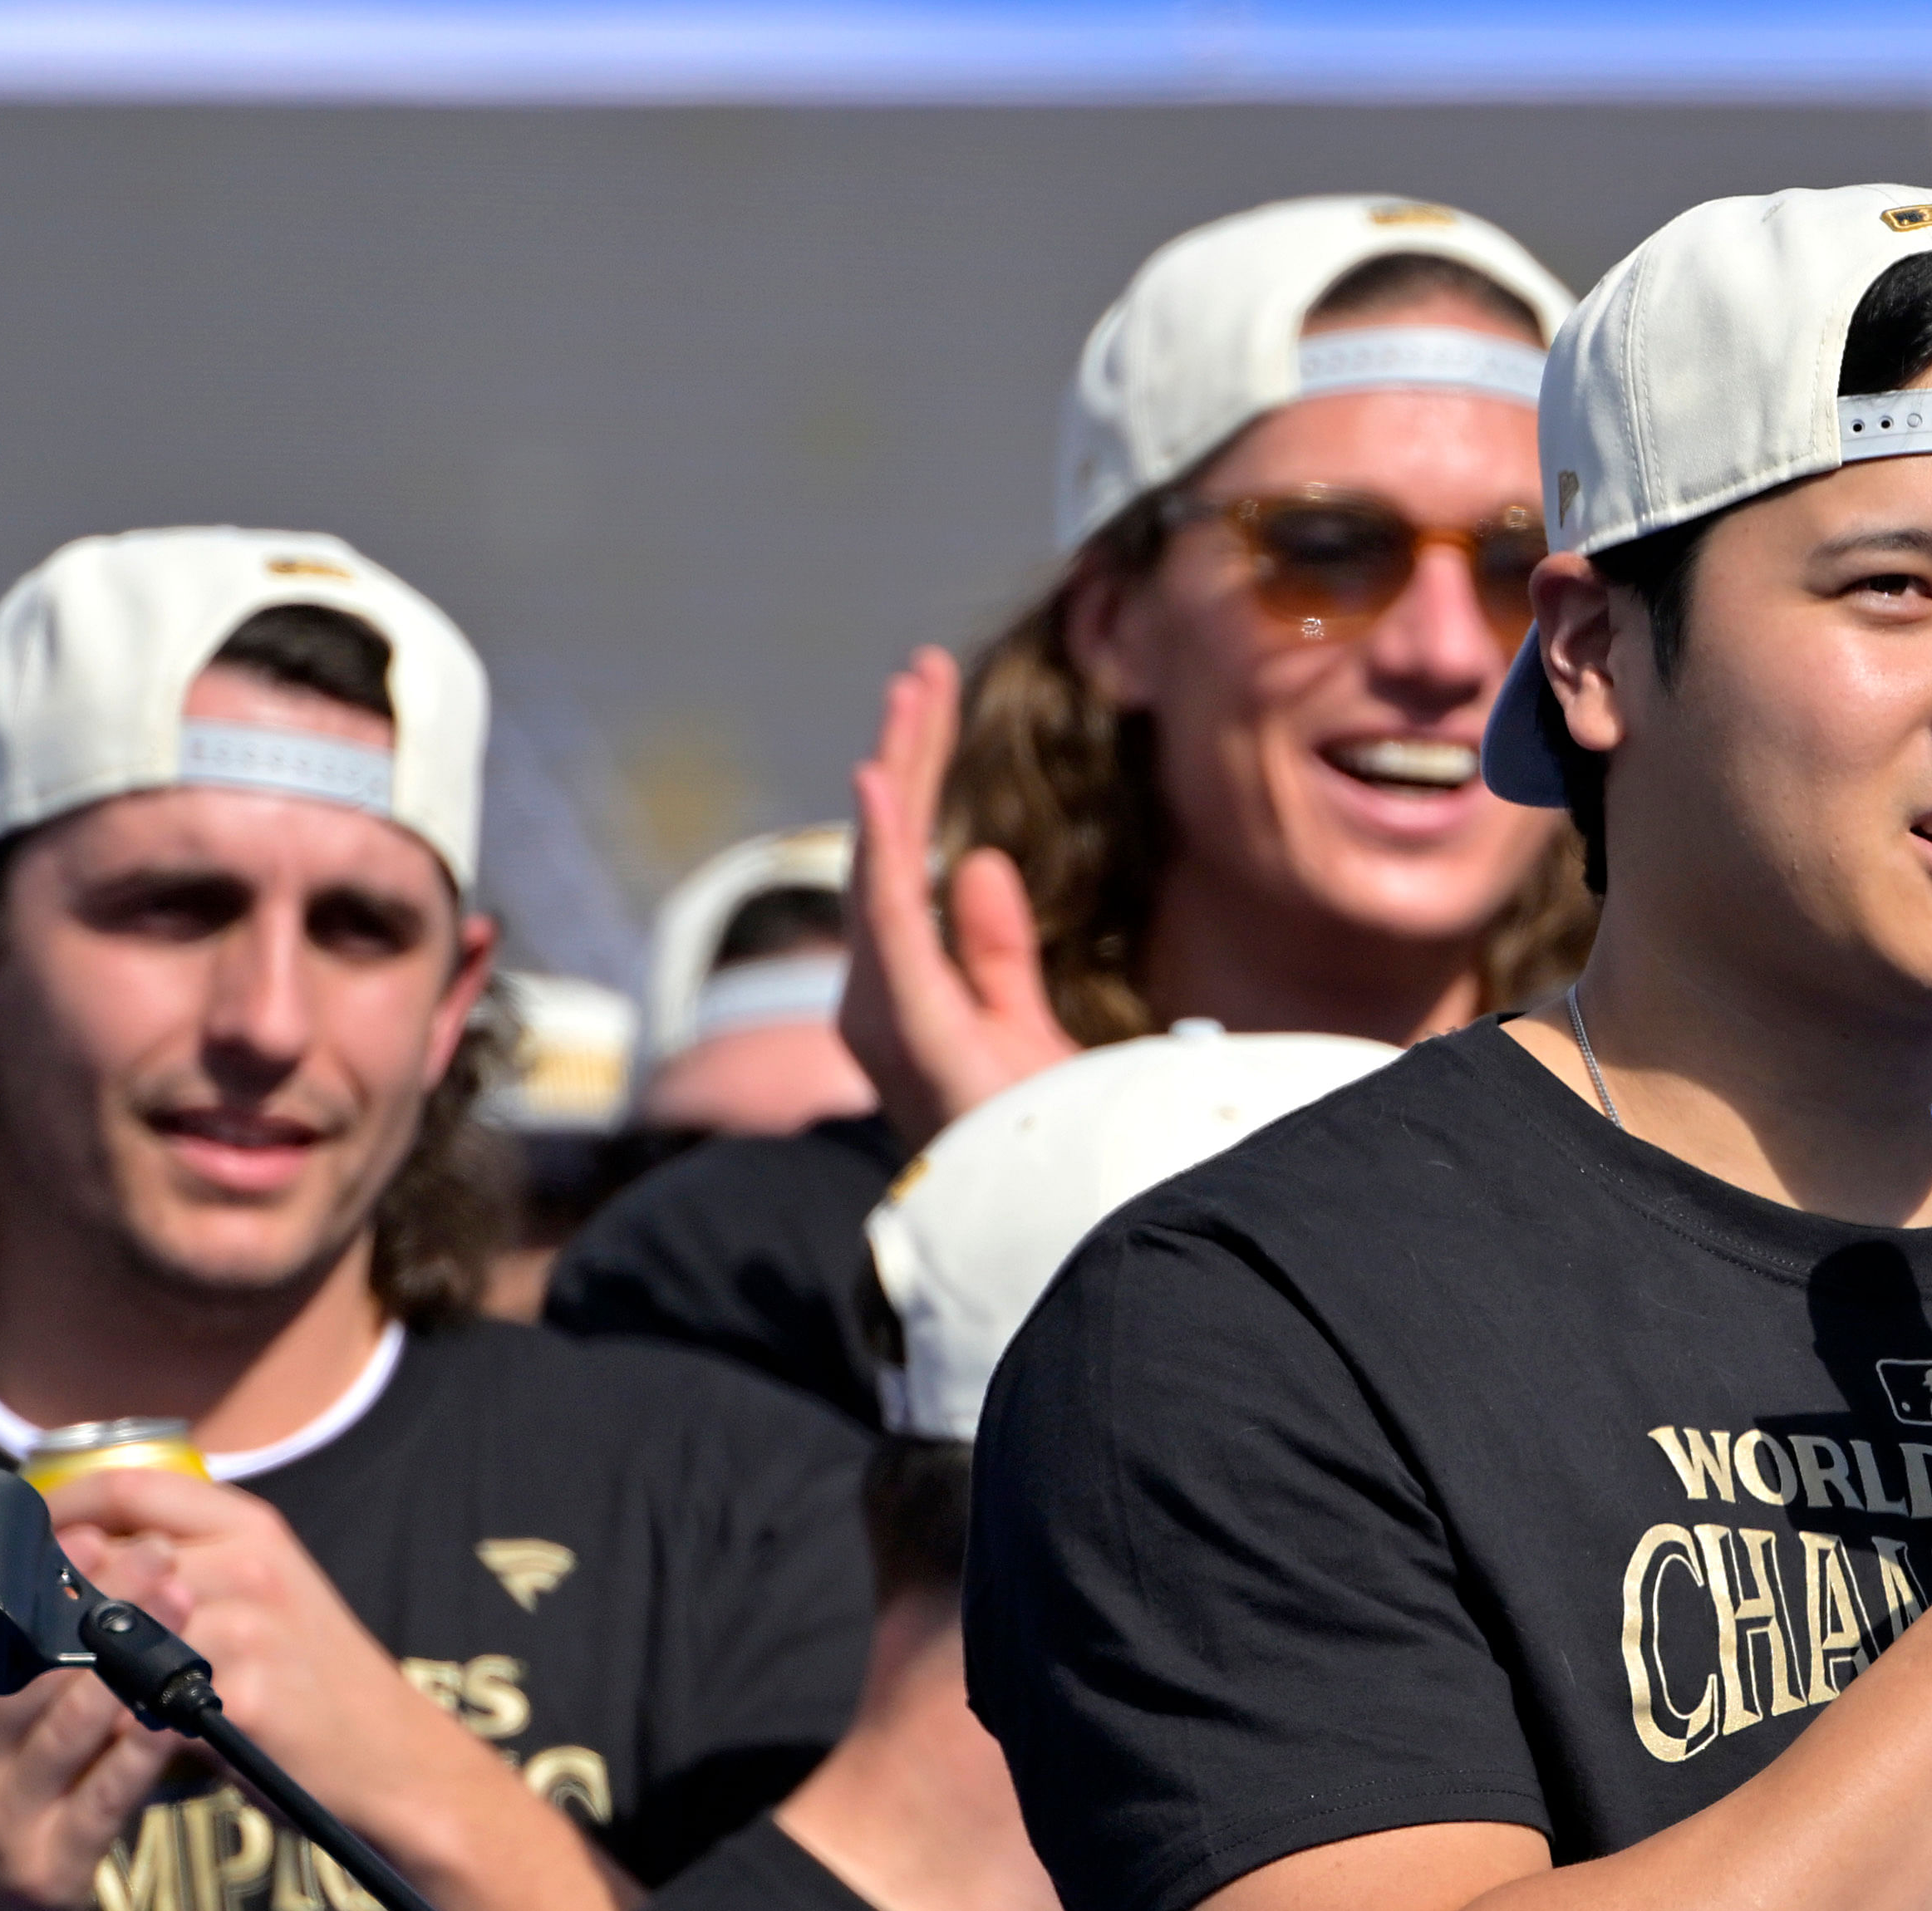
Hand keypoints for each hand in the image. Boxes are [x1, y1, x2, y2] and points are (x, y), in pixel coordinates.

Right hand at [0, 1543, 175, 1910]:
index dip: (33, 1578)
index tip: (88, 1531)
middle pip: (38, 1666)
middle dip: (102, 1605)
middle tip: (160, 1555)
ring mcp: (5, 1818)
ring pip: (79, 1720)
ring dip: (137, 1659)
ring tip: (188, 1606)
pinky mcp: (51, 1870)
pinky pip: (108, 1794)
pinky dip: (147, 1745)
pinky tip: (184, 1704)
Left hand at [48, 1468, 495, 1855]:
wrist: (391, 1760)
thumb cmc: (306, 1680)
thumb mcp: (255, 1597)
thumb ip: (175, 1566)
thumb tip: (61, 1548)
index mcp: (251, 1526)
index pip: (127, 1484)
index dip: (52, 1505)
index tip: (6, 1533)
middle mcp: (252, 1563)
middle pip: (101, 1558)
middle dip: (33, 1591)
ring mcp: (251, 1628)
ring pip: (107, 1630)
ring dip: (54, 1659)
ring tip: (19, 1681)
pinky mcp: (245, 1696)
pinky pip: (137, 1699)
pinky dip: (100, 1715)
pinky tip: (77, 1731)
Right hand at [840, 645, 1082, 1138]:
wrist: (1051, 1218)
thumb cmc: (1032, 1141)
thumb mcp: (1021, 1023)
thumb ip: (993, 947)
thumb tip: (973, 857)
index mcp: (905, 992)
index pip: (907, 863)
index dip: (919, 780)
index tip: (933, 700)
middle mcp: (880, 996)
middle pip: (889, 851)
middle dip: (908, 755)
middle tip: (923, 671)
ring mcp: (888, 1011)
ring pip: (885, 866)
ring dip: (900, 774)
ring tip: (912, 694)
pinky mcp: (910, 1025)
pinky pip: (889, 921)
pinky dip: (884, 845)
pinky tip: (884, 779)